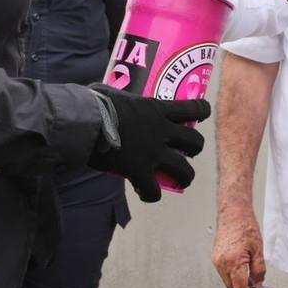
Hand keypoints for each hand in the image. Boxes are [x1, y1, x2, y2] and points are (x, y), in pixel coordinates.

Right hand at [87, 85, 209, 201]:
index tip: (202, 113)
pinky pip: (154, 190)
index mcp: (158, 109)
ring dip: (185, 177)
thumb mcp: (114, 92)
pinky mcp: (139, 171)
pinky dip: (151, 194)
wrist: (85, 122)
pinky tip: (147, 193)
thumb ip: (121, 98)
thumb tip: (109, 96)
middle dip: (195, 148)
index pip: (193, 108)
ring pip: (184, 170)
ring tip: (181, 181)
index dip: (202, 110)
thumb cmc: (95, 103)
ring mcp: (153, 153)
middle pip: (195, 142)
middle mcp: (162, 131)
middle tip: (188, 151)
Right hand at [213, 205, 270, 287]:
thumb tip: (259, 285)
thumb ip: (259, 270)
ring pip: (228, 284)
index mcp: (233, 261)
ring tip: (254, 284)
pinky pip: (225, 275)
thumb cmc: (245, 226)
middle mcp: (222, 263)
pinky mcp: (216, 258)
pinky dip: (235, 279)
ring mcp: (217, 261)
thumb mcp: (258, 249)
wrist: (233, 212)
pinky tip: (245, 276)